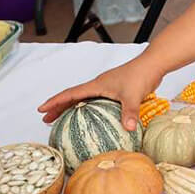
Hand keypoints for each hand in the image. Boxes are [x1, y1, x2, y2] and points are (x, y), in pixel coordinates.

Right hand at [38, 55, 163, 131]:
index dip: (55, 102)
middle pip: (73, 97)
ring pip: (83, 98)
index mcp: (97, 85)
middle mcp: (99, 85)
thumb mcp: (134, 96)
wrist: (153, 64)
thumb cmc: (141, 75)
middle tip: (47, 120)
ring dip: (72, 107)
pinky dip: (88, 108)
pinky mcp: (115, 89)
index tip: (41, 110)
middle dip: (59, 107)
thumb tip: (129, 128)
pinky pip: (95, 100)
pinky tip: (92, 118)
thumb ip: (129, 112)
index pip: (70, 94)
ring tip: (63, 119)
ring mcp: (107, 87)